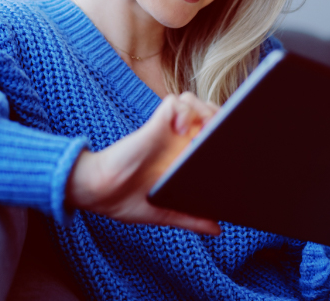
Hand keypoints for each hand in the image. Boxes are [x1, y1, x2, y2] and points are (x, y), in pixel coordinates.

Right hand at [65, 92, 221, 235]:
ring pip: (192, 102)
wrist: (96, 192)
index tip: (233, 142)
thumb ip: (190, 218)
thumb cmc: (124, 199)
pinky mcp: (154, 126)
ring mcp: (164, 130)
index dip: (225, 131)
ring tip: (205, 130)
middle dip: (219, 118)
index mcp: (181, 157)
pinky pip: (174, 104)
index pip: (211, 132)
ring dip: (203, 111)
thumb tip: (217, 229)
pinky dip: (183, 111)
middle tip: (221, 135)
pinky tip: (181, 129)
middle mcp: (175, 140)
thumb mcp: (164, 213)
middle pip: (206, 112)